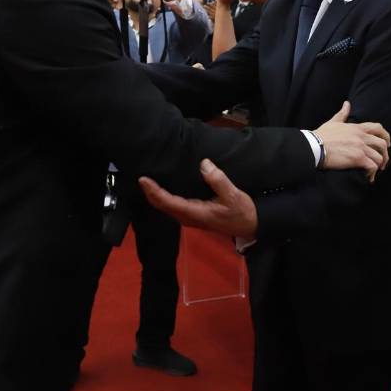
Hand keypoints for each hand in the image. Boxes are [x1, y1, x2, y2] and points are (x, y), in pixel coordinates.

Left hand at [140, 159, 257, 239]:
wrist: (250, 226)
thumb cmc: (241, 212)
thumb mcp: (233, 195)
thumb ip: (218, 180)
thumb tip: (204, 164)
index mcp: (195, 213)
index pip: (169, 202)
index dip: (154, 191)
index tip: (144, 180)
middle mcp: (188, 217)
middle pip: (162, 206)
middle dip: (150, 194)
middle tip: (141, 177)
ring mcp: (190, 218)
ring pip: (166, 207)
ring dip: (155, 196)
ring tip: (147, 182)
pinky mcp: (193, 215)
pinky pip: (173, 206)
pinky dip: (163, 198)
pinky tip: (161, 189)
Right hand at [313, 100, 390, 177]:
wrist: (314, 147)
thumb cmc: (322, 136)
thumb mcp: (333, 122)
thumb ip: (342, 114)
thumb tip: (347, 104)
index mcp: (357, 128)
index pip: (378, 128)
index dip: (386, 136)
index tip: (387, 144)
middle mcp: (361, 137)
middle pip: (382, 144)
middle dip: (385, 154)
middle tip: (382, 163)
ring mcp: (361, 147)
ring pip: (379, 157)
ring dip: (378, 166)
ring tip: (373, 172)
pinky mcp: (357, 158)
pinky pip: (372, 166)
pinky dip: (372, 173)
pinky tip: (367, 177)